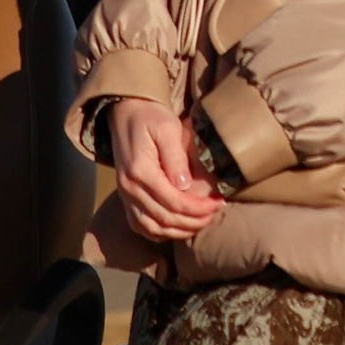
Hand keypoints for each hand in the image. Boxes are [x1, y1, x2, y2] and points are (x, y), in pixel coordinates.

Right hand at [108, 97, 221, 242]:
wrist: (125, 112)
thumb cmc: (150, 117)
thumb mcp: (167, 127)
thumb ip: (175, 157)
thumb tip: (185, 186)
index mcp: (140, 172)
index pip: (173, 202)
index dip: (199, 208)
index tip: (219, 203)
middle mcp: (129, 188)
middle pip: (165, 219)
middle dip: (194, 221)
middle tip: (216, 213)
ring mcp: (125, 195)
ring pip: (153, 228)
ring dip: (180, 231)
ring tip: (202, 222)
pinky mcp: (126, 198)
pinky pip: (141, 226)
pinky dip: (161, 232)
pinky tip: (179, 227)